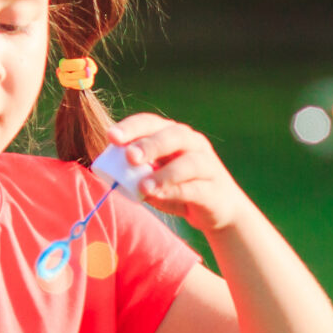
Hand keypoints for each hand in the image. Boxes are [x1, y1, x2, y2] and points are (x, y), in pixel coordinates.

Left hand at [107, 112, 249, 233]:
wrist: (220, 209)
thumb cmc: (179, 188)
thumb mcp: (154, 177)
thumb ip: (136, 173)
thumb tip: (114, 173)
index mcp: (173, 135)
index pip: (151, 123)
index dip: (132, 127)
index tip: (111, 137)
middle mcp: (193, 144)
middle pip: (173, 136)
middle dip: (150, 145)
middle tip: (130, 156)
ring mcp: (207, 166)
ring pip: (189, 163)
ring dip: (164, 174)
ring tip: (143, 186)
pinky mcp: (214, 190)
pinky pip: (195, 189)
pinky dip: (175, 192)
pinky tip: (159, 196)